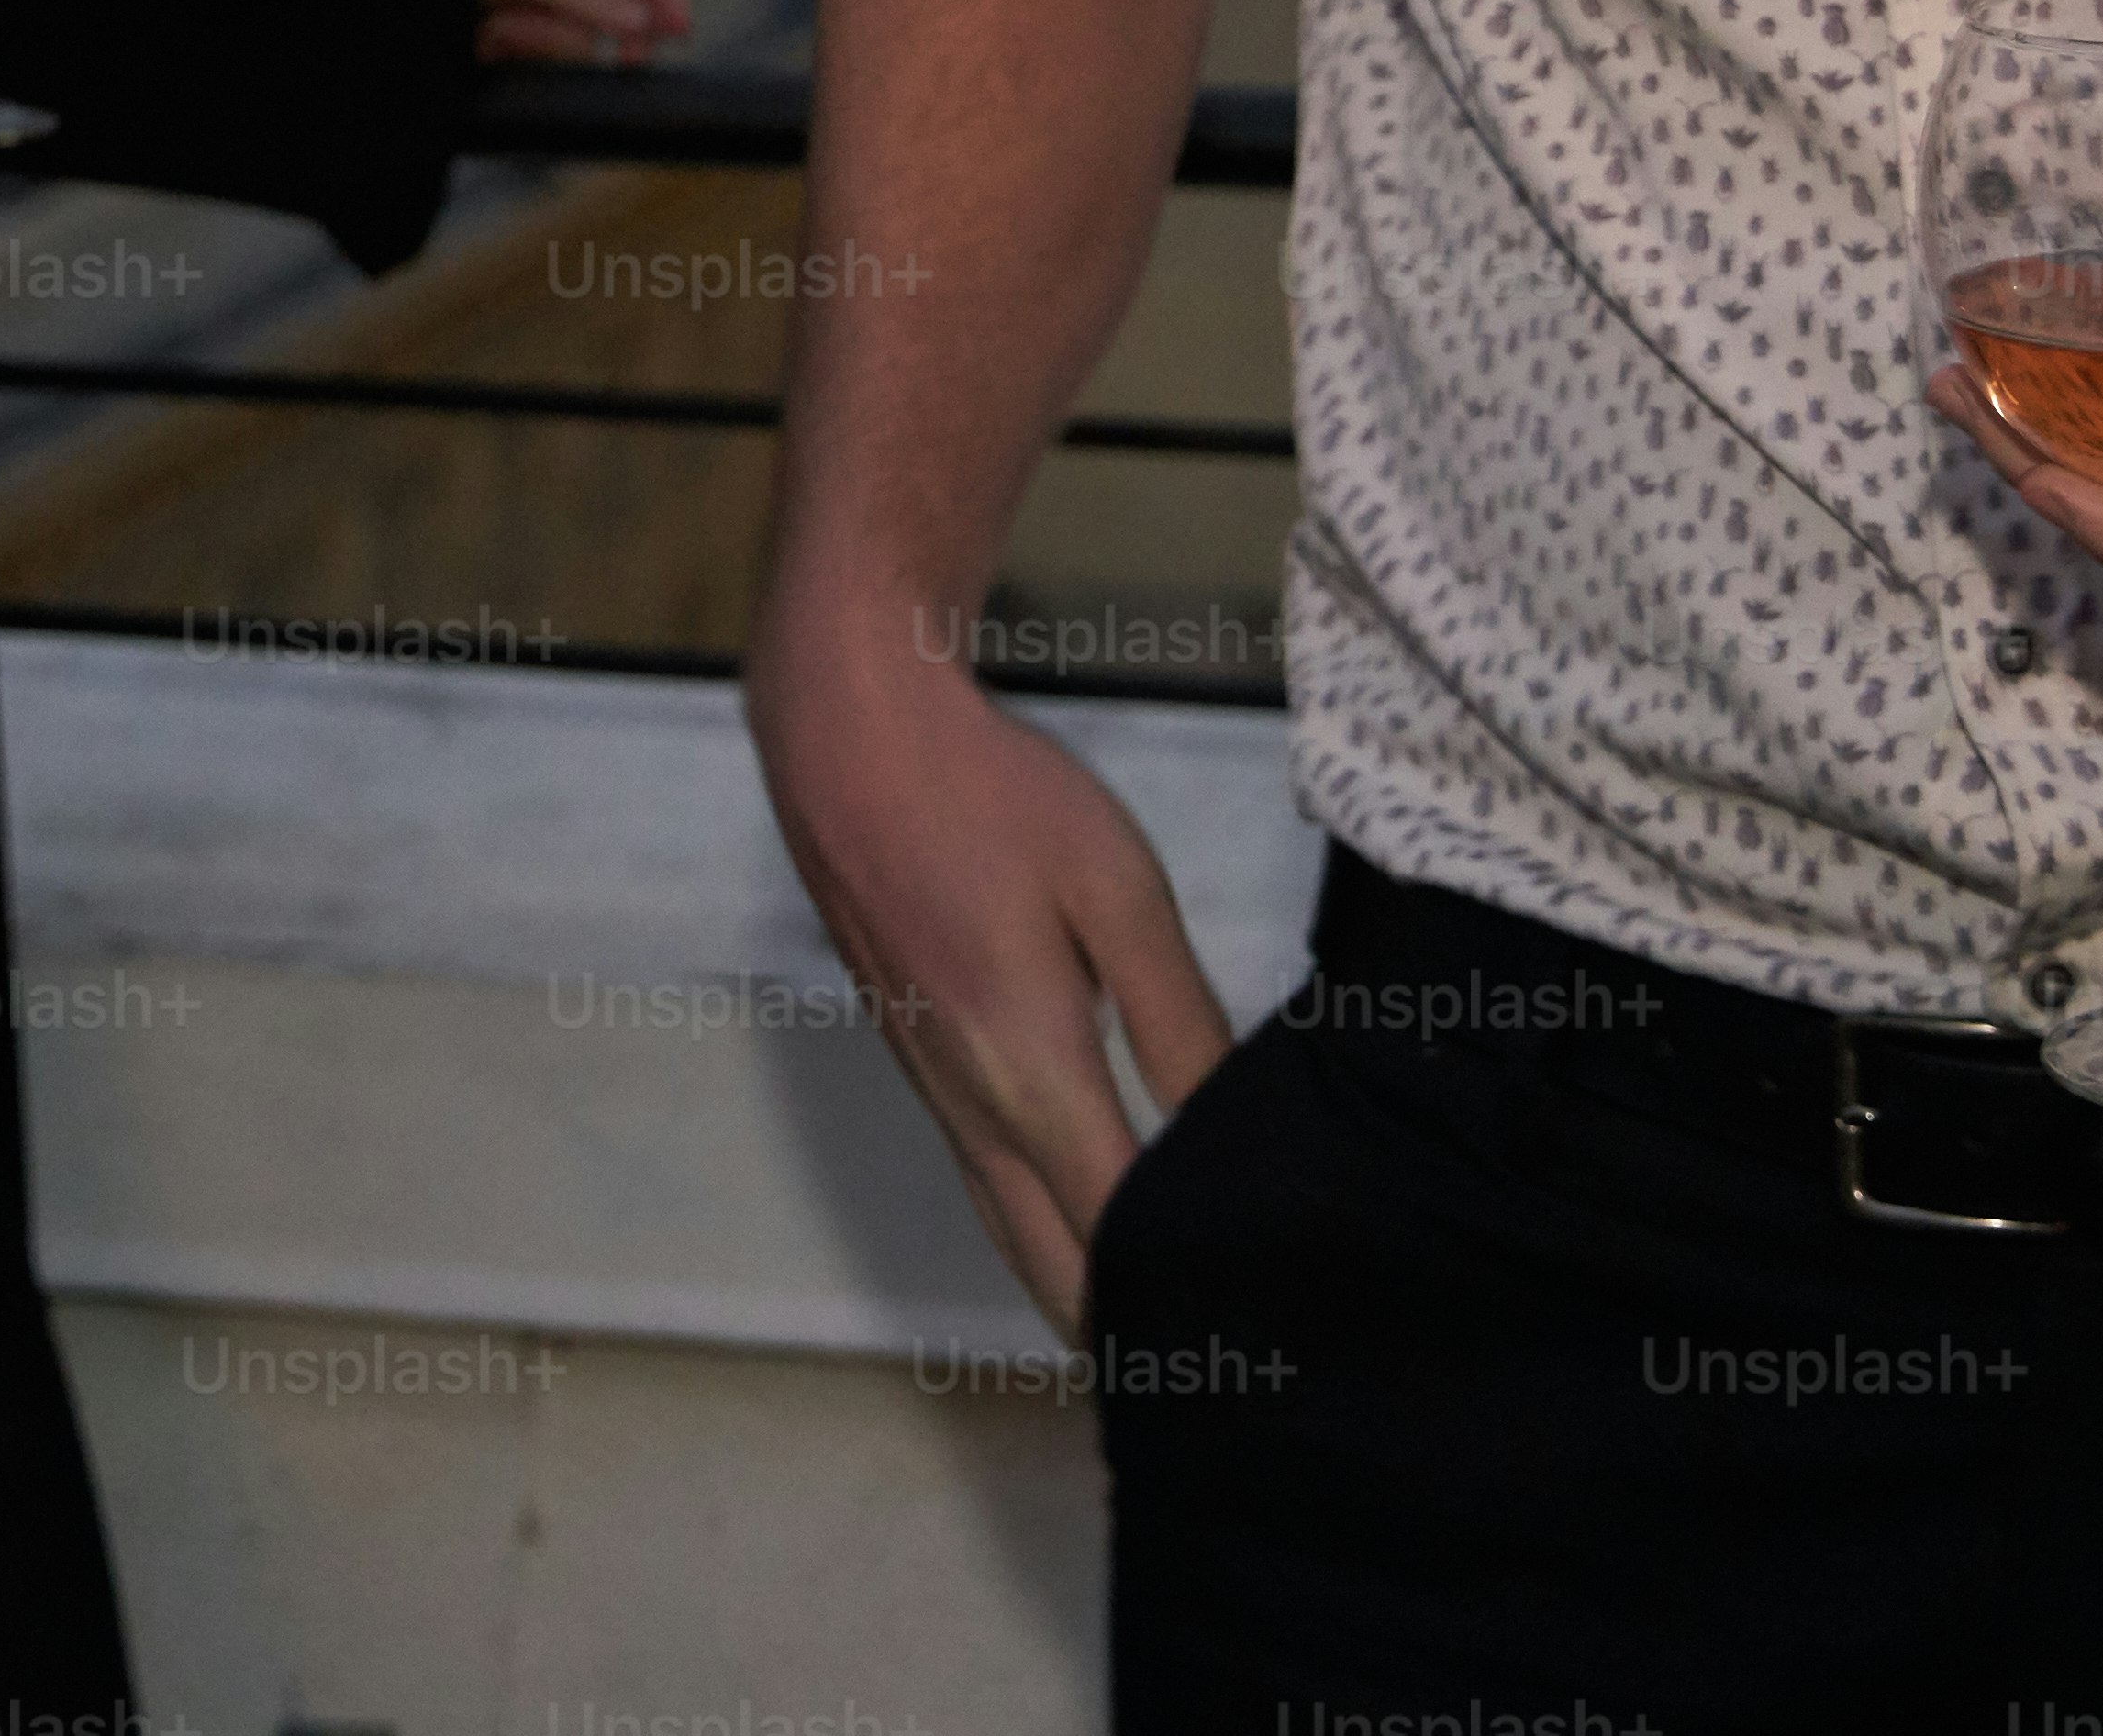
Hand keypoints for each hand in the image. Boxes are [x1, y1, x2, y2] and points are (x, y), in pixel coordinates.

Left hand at [476, 0, 693, 67]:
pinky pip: (537, 51)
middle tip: (623, 62)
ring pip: (571, 33)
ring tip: (496, 28)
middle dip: (599, 27)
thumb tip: (641, 22)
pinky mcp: (509, 33)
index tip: (681, 32)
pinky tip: (486, 37)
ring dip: (539, 36)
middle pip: (606, 3)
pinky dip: (516, 47)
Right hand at [745, 648, 1231, 1341]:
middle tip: (1227, 1359)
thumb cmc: (989, 799)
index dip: (1186, 1295)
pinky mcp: (925, 1073)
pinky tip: (1095, 1237)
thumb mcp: (1115, 887)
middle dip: (1134, 1330)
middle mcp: (973, 1113)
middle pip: (1056, 1276)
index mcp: (1030, 1075)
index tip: (1254, 1334)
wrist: (848, 743)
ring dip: (1085, 1295)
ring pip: (1014, 1242)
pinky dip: (1046, 1239)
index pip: (1116, 1239)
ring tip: (1174, 1326)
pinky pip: (990, 1193)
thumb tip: (1237, 1125)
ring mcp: (939, 1099)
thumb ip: (1178, 1017)